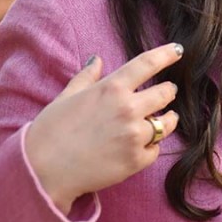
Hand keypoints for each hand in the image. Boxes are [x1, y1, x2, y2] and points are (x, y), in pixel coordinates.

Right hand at [25, 43, 182, 213]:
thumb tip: (98, 59)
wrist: (43, 171)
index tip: (178, 50)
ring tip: (158, 120)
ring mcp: (134, 135)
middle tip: (166, 93)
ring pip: (167, 122)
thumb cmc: (50, 131)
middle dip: (168, 92)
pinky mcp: (136, 160)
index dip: (167, 54)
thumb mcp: (67, 97)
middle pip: (166, 93)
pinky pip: (156, 149)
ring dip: (165, 120)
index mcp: (112, 89)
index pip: (148, 63)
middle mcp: (128, 109)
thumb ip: (87, 77)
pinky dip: (150, 147)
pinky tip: (139, 147)